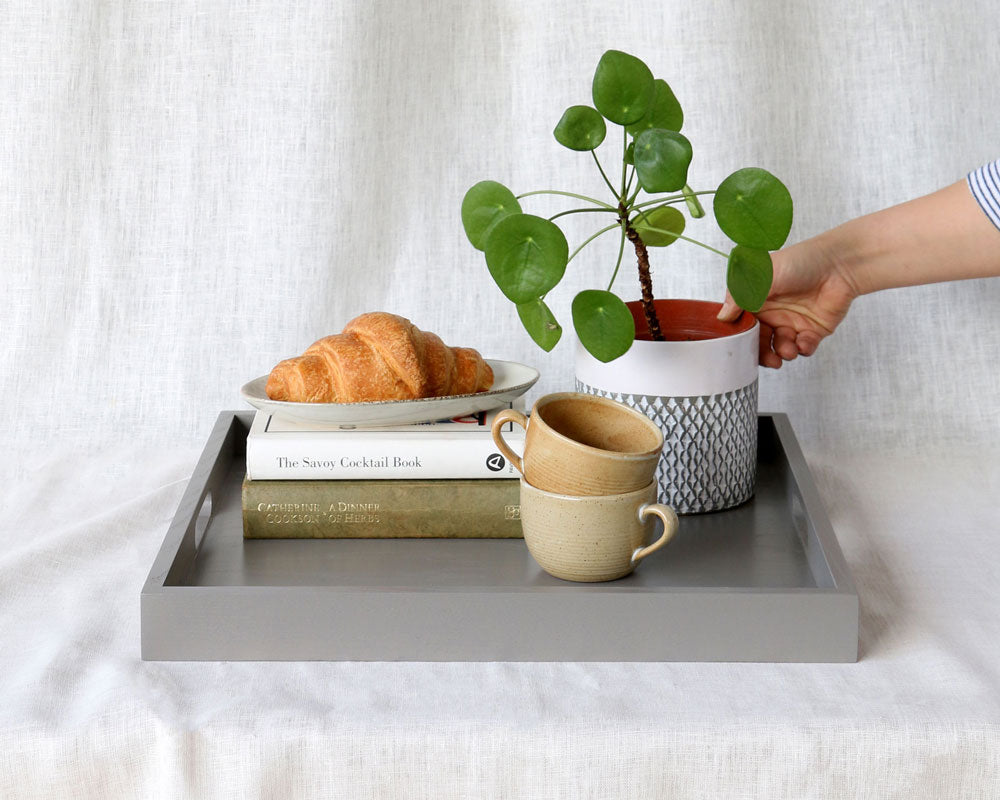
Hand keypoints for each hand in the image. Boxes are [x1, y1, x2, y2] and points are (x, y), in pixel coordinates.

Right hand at [718, 237, 859, 367]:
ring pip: (781, 348)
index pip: (743, 325)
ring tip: (788, 349)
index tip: (741, 347)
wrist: (839, 264)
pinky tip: (803, 342)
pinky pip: (804, 347)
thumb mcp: (762, 275)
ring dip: (783, 352)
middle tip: (768, 359)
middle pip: (760, 342)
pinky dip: (802, 349)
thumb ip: (740, 297)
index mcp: (757, 300)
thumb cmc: (801, 261)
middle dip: (762, 354)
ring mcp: (792, 322)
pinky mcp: (813, 330)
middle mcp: (773, 313)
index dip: (741, 338)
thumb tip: (722, 316)